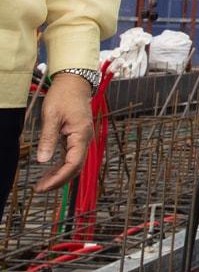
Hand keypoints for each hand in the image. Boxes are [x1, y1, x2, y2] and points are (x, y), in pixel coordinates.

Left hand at [35, 73, 93, 191]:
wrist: (75, 82)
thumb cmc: (64, 95)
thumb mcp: (52, 116)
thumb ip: (48, 138)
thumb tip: (43, 160)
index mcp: (81, 135)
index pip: (73, 164)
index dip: (59, 178)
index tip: (44, 187)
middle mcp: (85, 139)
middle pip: (75, 167)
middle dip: (59, 181)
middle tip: (39, 189)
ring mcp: (81, 138)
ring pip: (73, 163)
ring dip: (59, 175)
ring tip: (41, 184)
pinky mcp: (76, 137)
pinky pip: (70, 156)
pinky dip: (60, 166)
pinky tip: (48, 171)